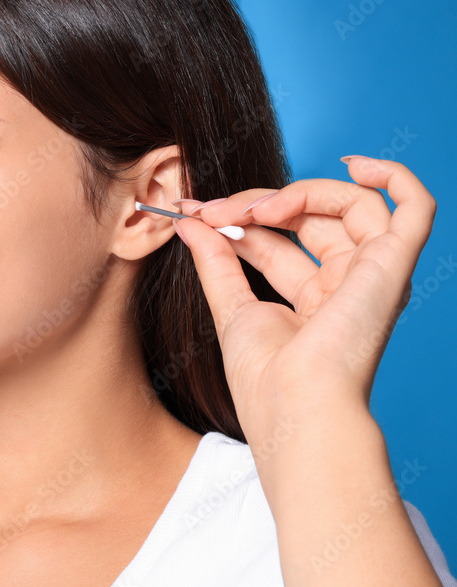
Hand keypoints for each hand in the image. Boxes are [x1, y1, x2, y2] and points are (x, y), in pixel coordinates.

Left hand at [172, 156, 434, 449]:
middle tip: (209, 210)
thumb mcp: (231, 308)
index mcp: (313, 301)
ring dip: (293, 194)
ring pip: (347, 204)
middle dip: (254, 205)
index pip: (276, 242)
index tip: (191, 212)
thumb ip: (214, 261)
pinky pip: (414, 208)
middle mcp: (347, 285)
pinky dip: (391, 177)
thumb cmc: (266, 377)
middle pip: (308, 219)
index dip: (235, 220)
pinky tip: (353, 165)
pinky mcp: (393, 266)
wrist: (294, 405)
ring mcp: (373, 274)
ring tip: (251, 210)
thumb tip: (189, 221)